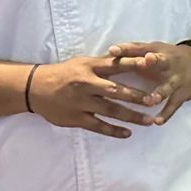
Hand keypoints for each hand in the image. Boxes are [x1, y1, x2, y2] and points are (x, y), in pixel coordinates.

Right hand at [28, 56, 163, 137]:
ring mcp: (81, 102)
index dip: (134, 64)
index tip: (151, 63)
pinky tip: (127, 133)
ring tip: (149, 120)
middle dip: (136, 96)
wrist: (35, 88)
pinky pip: (98, 126)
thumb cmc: (63, 73)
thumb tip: (127, 57)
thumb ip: (103, 64)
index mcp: (89, 68)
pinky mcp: (76, 118)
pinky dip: (113, 130)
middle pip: (116, 90)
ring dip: (131, 116)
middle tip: (155, 100)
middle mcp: (87, 84)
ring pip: (110, 110)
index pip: (115, 65)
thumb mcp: (82, 63)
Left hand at [105, 41, 190, 123]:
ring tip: (150, 101)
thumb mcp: (153, 49)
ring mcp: (176, 79)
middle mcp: (167, 63)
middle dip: (152, 62)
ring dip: (159, 93)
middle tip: (142, 62)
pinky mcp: (182, 93)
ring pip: (167, 87)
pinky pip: (173, 105)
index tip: (113, 50)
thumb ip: (132, 52)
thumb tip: (108, 52)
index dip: (127, 49)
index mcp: (156, 51)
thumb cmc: (167, 56)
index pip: (139, 47)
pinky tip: (157, 121)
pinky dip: (166, 113)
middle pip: (160, 61)